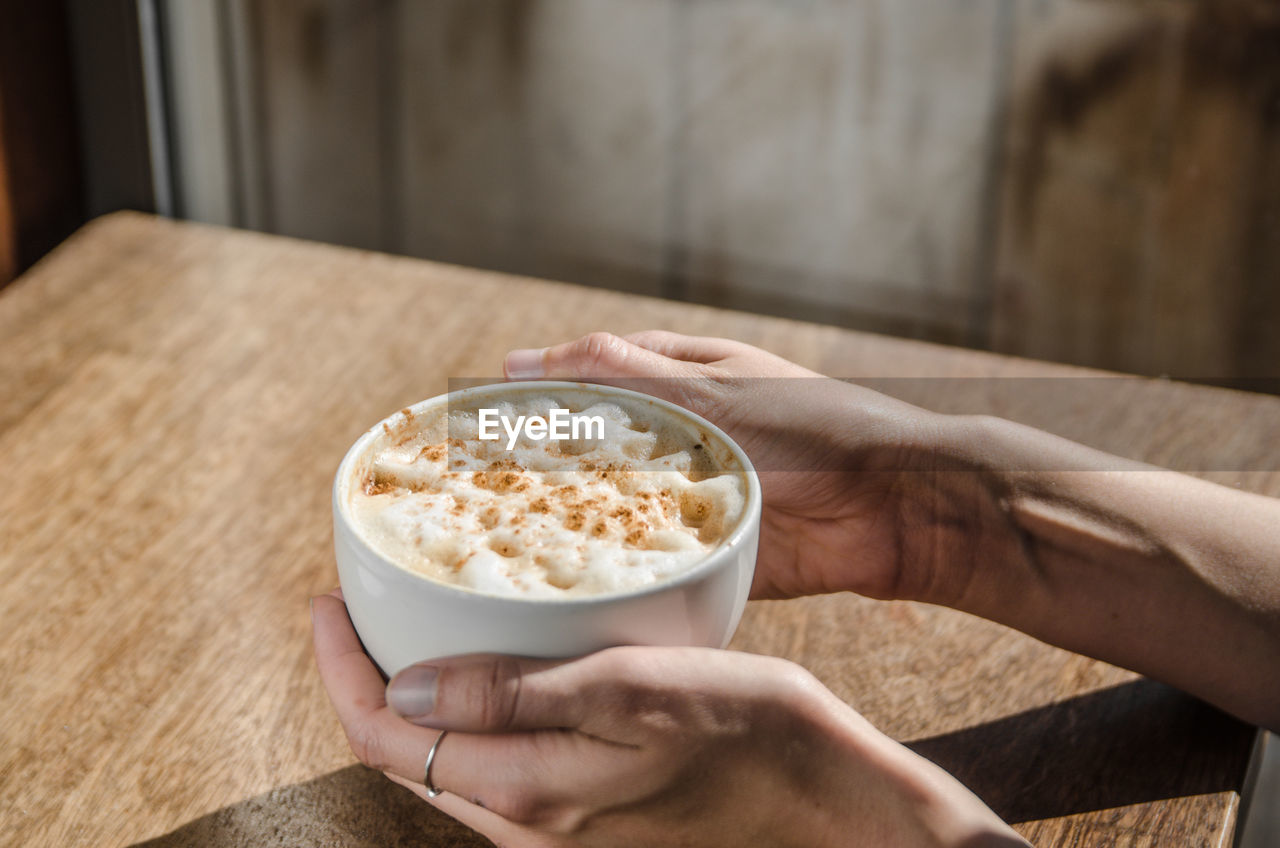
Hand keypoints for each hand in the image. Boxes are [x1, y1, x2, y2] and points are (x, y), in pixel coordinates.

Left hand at [313, 592, 1024, 847]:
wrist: (828, 802)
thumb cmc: (747, 733)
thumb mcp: (629, 692)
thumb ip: (512, 696)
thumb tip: (405, 689)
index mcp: (524, 791)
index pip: (384, 737)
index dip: (340, 670)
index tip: (325, 602)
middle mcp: (528, 823)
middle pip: (406, 756)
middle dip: (366, 682)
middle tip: (357, 609)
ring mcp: (560, 824)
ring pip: (449, 762)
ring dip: (414, 700)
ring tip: (411, 629)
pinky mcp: (591, 811)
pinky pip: (498, 762)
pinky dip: (471, 714)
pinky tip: (494, 668)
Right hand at [502, 331, 952, 601]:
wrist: (894, 508)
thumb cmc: (809, 428)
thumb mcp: (707, 389)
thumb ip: (618, 375)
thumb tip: (521, 359)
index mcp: (677, 379)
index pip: (583, 379)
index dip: (529, 400)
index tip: (467, 423)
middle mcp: (677, 436)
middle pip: (591, 449)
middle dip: (541, 471)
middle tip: (469, 496)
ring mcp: (690, 496)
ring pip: (614, 509)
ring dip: (574, 525)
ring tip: (504, 546)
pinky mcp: (707, 552)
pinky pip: (649, 562)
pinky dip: (619, 571)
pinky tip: (571, 585)